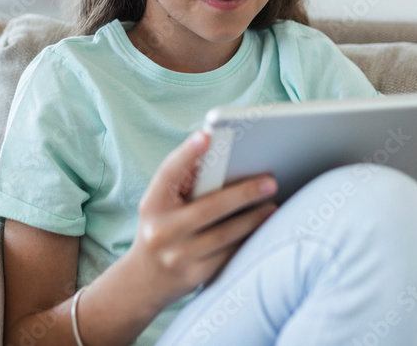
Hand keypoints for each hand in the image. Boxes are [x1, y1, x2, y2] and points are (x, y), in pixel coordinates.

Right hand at [125, 131, 277, 311]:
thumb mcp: (162, 205)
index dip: (186, 154)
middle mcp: (161, 231)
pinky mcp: (194, 275)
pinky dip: (247, 238)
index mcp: (152, 205)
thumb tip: (222, 156)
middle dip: (243, 193)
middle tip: (270, 181)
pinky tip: (263, 227)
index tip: (207, 135)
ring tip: (273, 204)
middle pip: (209, 208)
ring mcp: (177, 256)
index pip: (168, 174)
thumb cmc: (162, 228)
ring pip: (224, 234)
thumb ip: (185, 183)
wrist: (143, 281)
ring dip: (253, 218)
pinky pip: (228, 254)